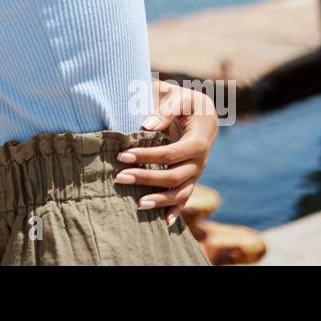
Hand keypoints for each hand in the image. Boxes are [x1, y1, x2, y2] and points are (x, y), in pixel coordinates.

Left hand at [116, 80, 218, 226]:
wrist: (201, 112)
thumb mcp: (178, 97)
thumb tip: (146, 127)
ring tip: (137, 205)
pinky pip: (185, 198)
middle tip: (119, 177)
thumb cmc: (186, 102)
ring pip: (181, 193)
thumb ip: (164, 110)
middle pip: (174, 176)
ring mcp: (196, 173)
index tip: (122, 154)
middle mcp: (200, 161)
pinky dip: (175, 211)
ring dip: (159, 200)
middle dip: (146, 178)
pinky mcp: (191, 179)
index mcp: (198, 140)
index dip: (147, 156)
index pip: (171, 153)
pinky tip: (163, 223)